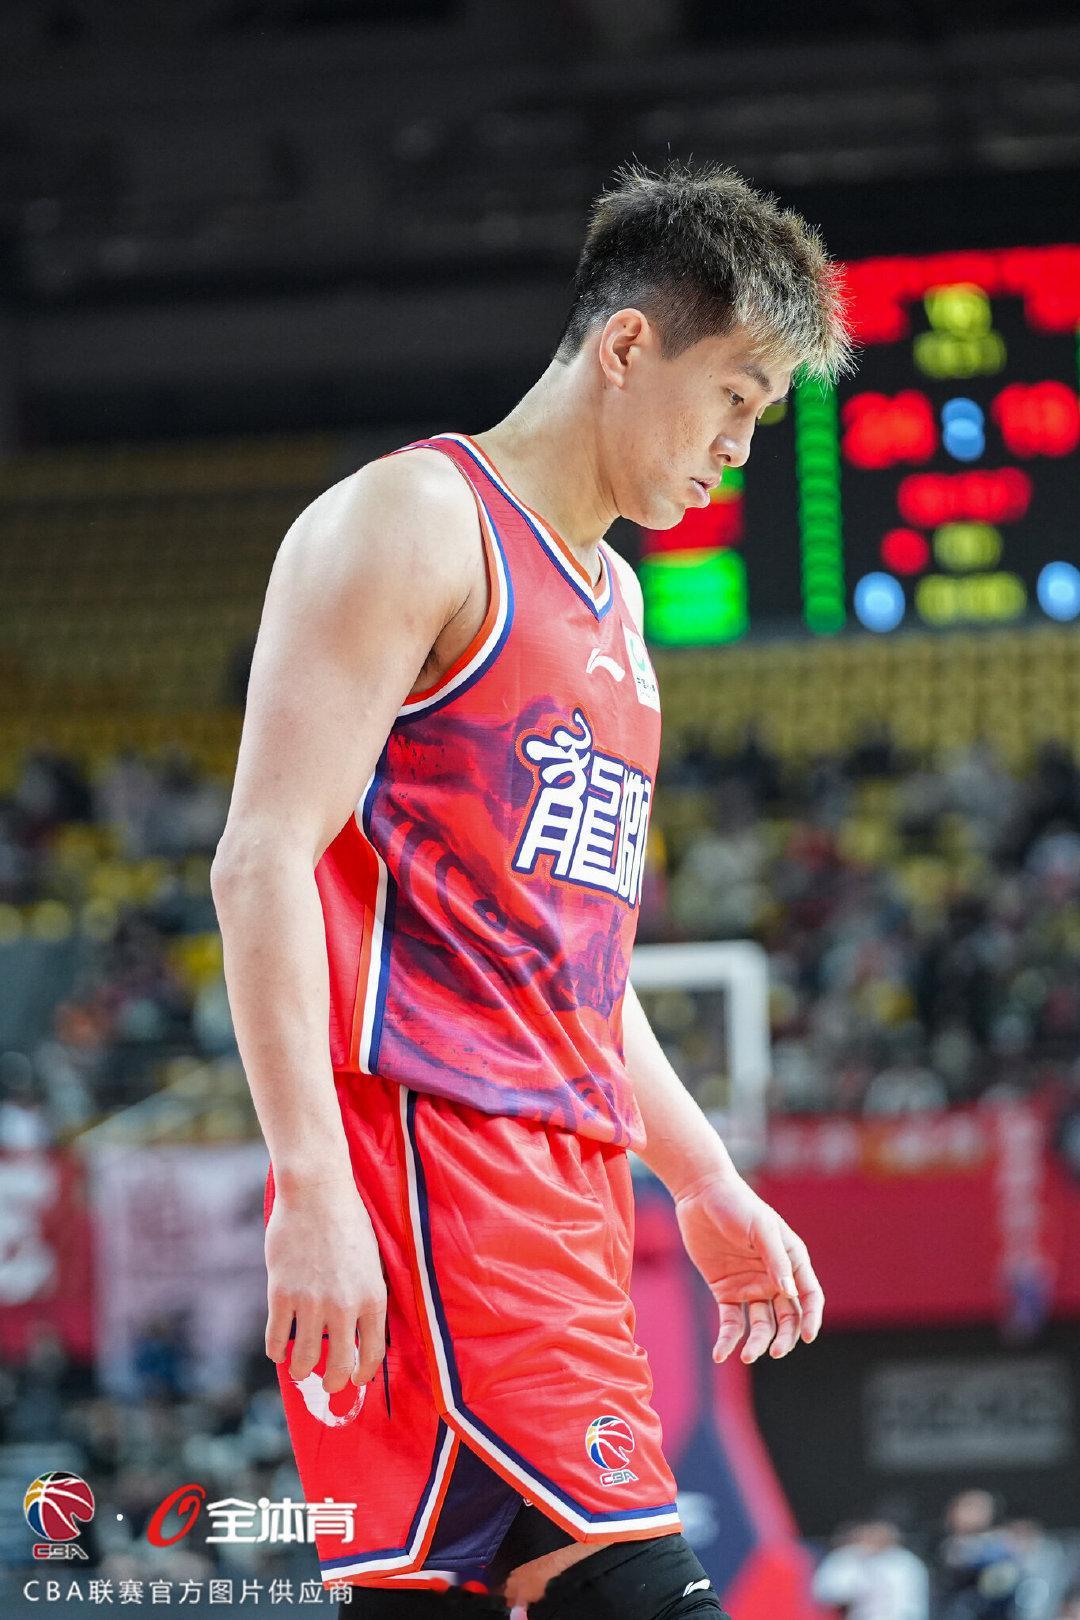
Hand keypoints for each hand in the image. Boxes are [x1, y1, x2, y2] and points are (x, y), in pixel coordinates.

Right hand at [264, 1173, 386, 1394]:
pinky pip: (277, 1338)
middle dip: (332, 1383)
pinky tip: (279, 1349)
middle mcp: (344, 1306)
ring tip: (301, 1367)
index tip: (356, 1379)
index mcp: (373, 1297)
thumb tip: (359, 1331)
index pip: (372, 1354)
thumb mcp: (372, 1261)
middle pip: (338, 1367)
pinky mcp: (281, 1294)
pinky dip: (277, 1350)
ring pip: (305, 1359)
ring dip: (302, 1369)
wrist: (316, 1193)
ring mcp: (311, 1302)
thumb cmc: (348, 1222)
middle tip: (328, 1384)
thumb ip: (366, 1296)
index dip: (362, 1374)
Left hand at [674, 1171, 823, 1364]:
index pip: (809, 1296)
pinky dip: (729, 1339)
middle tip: (776, 1352)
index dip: (811, 1318)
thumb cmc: (737, 1205)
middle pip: (787, 1317)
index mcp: (792, 1261)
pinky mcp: (726, 1291)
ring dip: (758, 1343)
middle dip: (785, 1338)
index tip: (808, 1337)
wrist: (701, 1194)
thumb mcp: (760, 1227)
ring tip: (747, 1355)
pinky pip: (732, 1322)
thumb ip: (776, 1260)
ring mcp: (750, 1286)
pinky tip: (722, 1354)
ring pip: (761, 1324)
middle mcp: (774, 1278)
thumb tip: (790, 1293)